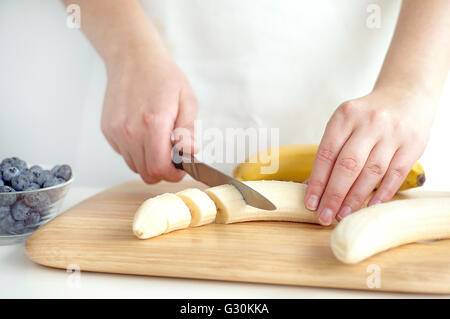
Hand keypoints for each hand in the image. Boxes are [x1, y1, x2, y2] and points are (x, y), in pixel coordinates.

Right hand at [101, 45, 197, 183]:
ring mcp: (116, 131)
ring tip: (158, 141)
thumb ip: (188, 130)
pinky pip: (124, 154)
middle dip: (163, 170)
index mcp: (153, 123)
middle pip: (146, 173)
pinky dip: (136, 151)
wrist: (132, 58)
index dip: (173, 174)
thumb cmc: (162, 76)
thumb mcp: (187, 100)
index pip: (159, 168)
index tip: (181, 168)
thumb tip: (190, 152)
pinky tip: (143, 132)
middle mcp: (130, 130)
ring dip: (149, 161)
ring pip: (134, 166)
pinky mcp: (108, 131)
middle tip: (172, 155)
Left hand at [304, 88, 433, 224]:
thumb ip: (330, 151)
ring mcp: (392, 133)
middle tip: (324, 216)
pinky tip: (369, 207)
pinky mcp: (413, 144)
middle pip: (348, 165)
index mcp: (345, 116)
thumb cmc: (367, 117)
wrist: (405, 95)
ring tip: (343, 215)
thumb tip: (311, 185)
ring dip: (355, 197)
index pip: (326, 154)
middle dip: (334, 194)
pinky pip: (395, 174)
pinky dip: (382, 193)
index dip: (317, 182)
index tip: (310, 203)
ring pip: (371, 172)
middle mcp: (369, 123)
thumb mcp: (344, 123)